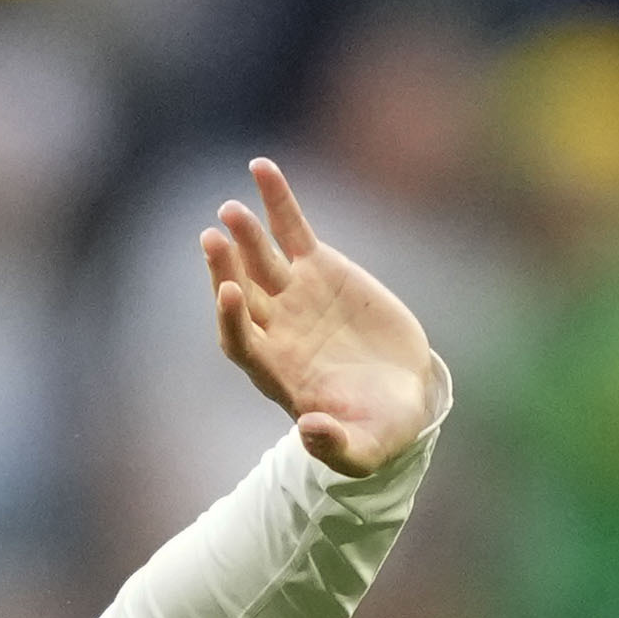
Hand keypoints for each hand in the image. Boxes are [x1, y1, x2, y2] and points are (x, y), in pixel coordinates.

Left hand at [201, 158, 442, 477]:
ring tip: (233, 209)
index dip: (231, 319)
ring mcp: (293, 294)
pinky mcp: (317, 267)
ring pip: (259, 258)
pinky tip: (261, 167)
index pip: (240, 342)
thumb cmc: (378, 429)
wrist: (403, 394)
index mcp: (277, 371)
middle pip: (239, 294)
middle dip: (225, 267)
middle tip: (215, 238)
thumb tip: (308, 434)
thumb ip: (335, 446)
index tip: (230, 293)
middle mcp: (275, 329)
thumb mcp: (364, 450)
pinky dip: (276, 200)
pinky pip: (290, 228)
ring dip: (245, 234)